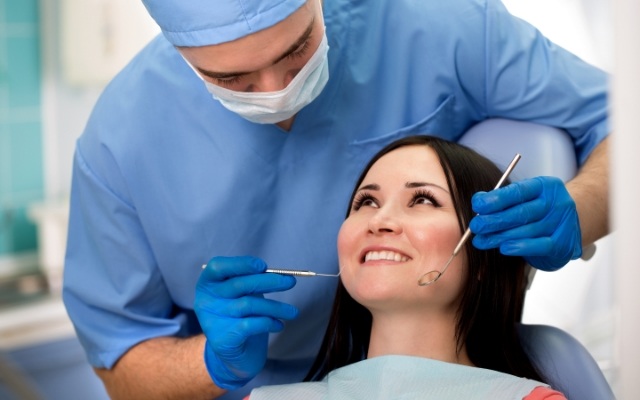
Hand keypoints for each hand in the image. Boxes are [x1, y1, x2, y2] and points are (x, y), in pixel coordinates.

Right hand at [195, 256, 297, 389]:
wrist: (234, 355)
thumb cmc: (240, 316)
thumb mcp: (243, 294)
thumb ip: (252, 281)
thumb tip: (280, 275)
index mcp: (207, 284)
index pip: (218, 267)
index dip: (240, 264)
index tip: (263, 266)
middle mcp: (206, 301)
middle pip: (239, 285)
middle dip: (268, 282)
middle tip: (290, 282)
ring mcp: (212, 321)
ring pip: (249, 305)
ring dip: (276, 307)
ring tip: (293, 312)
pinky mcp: (222, 339)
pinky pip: (251, 325)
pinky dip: (269, 323)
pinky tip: (279, 325)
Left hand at [469, 176, 581, 270]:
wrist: (568, 229)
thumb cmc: (539, 212)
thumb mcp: (523, 199)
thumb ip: (502, 198)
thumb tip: (478, 200)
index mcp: (545, 186)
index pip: (519, 191)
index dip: (497, 199)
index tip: (478, 205)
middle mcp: (557, 203)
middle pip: (522, 212)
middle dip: (495, 220)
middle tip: (476, 226)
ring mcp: (563, 223)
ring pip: (527, 230)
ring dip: (501, 236)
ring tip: (482, 240)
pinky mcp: (564, 244)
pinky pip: (540, 246)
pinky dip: (521, 247)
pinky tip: (504, 248)